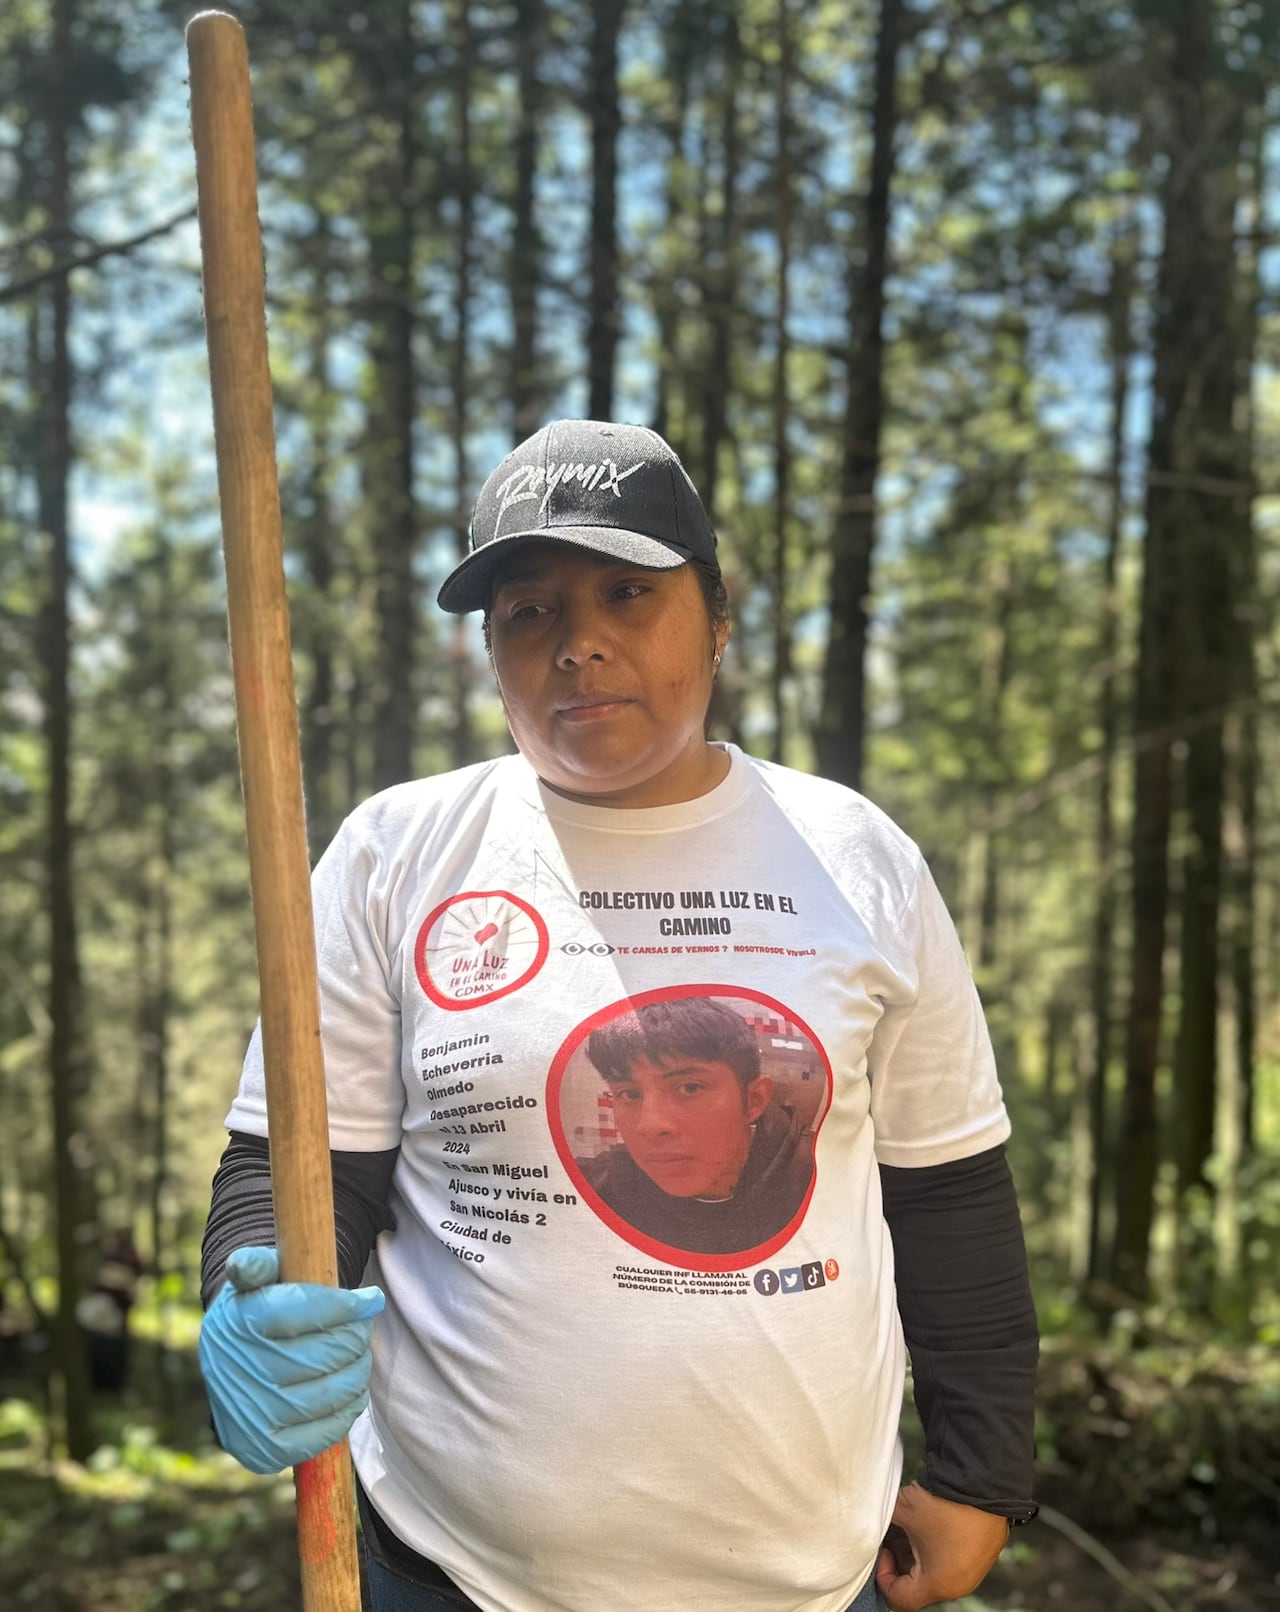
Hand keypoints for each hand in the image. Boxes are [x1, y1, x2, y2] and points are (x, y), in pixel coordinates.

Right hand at [198, 1245, 384, 1474]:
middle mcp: (239, 1371)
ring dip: (358, 1372)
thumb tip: (243, 1264)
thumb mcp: (252, 1282)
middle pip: (324, 1353)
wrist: (230, 1371)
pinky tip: (352, 1390)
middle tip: (364, 1328)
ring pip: (329, 1393)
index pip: (303, 1309)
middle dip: (355, 1337)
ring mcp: (251, 1415)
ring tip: (360, 1357)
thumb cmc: (254, 1314)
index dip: (347, 1305)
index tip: (372, 1299)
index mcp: (238, 1322)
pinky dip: (348, 1410)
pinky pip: (323, 1432)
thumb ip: (257, 1265)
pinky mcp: (264, 1450)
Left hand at [874, 1483, 1008, 1609]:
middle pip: (919, 1584)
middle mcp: (959, 1584)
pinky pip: (954, 1557)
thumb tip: (870, 1521)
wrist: (984, 1482)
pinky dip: (938, 1544)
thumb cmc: (945, 1503)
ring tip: (909, 1523)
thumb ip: (882, 1521)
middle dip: (901, 1559)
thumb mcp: (903, 1511)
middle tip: (893, 1535)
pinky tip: (930, 1520)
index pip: (900, 1598)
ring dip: (918, 1551)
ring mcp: (974, 1569)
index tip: (883, 1552)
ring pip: (936, 1569)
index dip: (884, 1577)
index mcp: (938, 1585)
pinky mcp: (983, 1552)